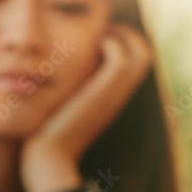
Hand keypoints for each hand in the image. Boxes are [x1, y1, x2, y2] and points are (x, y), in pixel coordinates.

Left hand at [20, 23, 152, 191]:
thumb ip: (66, 88)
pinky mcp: (103, 93)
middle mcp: (119, 95)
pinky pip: (120, 57)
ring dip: (119, 35)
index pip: (136, 61)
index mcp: (111, 97)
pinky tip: (89, 46)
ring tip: (96, 37)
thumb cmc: (46, 135)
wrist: (48, 158)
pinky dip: (110, 41)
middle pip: (144, 53)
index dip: (123, 41)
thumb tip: (55, 72)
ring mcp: (114, 94)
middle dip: (126, 33)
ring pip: (140, 52)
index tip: (96, 36)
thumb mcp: (60, 105)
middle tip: (98, 32)